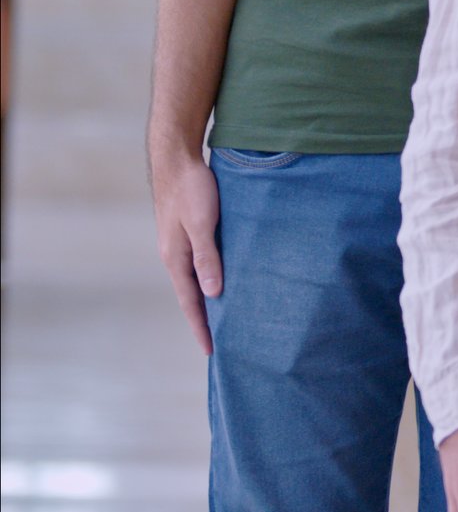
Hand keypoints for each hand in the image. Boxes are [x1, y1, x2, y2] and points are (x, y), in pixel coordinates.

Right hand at [149, 145, 222, 353]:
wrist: (178, 159)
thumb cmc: (192, 189)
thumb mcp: (202, 224)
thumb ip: (207, 257)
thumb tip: (213, 294)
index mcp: (176, 259)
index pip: (191, 302)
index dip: (202, 327)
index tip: (211, 351)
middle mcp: (176, 256)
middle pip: (193, 296)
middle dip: (205, 321)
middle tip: (222, 344)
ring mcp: (181, 245)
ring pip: (197, 280)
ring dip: (209, 301)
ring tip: (227, 319)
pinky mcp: (190, 233)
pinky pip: (201, 264)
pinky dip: (211, 279)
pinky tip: (223, 282)